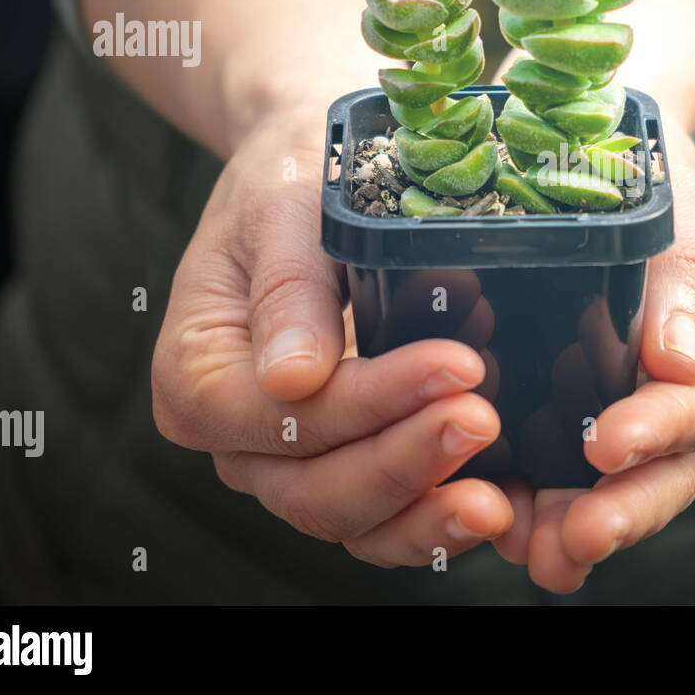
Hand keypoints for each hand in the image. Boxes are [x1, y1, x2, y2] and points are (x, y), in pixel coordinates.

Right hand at [150, 103, 514, 565]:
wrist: (311, 176)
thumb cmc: (289, 180)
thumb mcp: (282, 208)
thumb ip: (286, 289)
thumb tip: (292, 380)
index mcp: (196, 374)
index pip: (281, 417)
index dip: (369, 403)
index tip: (455, 365)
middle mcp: (236, 435)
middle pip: (313, 490)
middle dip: (406, 462)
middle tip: (484, 419)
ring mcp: (289, 459)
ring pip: (354, 518)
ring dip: (428, 506)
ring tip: (497, 491)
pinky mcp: (346, 459)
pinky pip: (387, 512)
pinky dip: (437, 509)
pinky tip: (499, 494)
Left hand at [491, 127, 694, 591]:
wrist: (603, 159)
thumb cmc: (655, 174)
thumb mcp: (679, 205)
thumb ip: (684, 281)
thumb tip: (678, 363)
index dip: (664, 428)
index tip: (608, 441)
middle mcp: (693, 396)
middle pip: (672, 467)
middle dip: (623, 508)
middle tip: (576, 535)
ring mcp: (636, 415)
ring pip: (616, 487)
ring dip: (572, 525)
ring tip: (530, 547)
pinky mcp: (577, 419)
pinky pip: (561, 472)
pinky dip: (530, 498)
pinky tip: (494, 515)